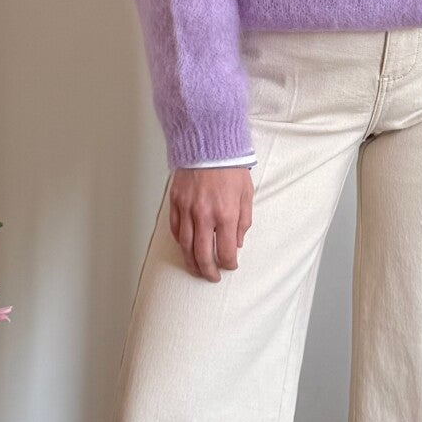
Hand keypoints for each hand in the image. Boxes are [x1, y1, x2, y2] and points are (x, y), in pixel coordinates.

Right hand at [167, 165, 253, 281]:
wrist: (208, 144)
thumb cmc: (230, 167)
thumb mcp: (246, 195)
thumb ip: (243, 222)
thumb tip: (237, 243)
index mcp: (225, 214)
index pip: (227, 252)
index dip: (229, 264)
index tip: (231, 266)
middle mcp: (204, 216)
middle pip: (203, 256)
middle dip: (208, 271)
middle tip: (212, 277)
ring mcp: (187, 210)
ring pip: (186, 247)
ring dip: (191, 262)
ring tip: (196, 269)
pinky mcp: (176, 202)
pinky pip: (176, 229)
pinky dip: (181, 242)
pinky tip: (186, 247)